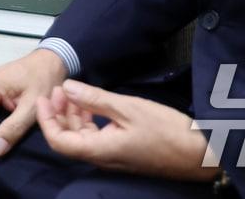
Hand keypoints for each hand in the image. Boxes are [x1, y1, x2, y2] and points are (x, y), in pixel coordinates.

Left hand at [35, 80, 214, 180]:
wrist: (200, 153)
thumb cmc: (167, 130)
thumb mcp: (128, 108)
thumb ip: (95, 99)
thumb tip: (67, 87)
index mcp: (99, 150)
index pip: (58, 141)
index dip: (46, 120)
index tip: (44, 97)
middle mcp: (102, 158)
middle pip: (67, 139)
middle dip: (58, 113)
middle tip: (60, 88)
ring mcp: (112, 156)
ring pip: (82, 137)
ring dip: (73, 115)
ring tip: (73, 92)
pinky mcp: (122, 152)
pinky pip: (96, 137)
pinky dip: (89, 120)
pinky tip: (92, 104)